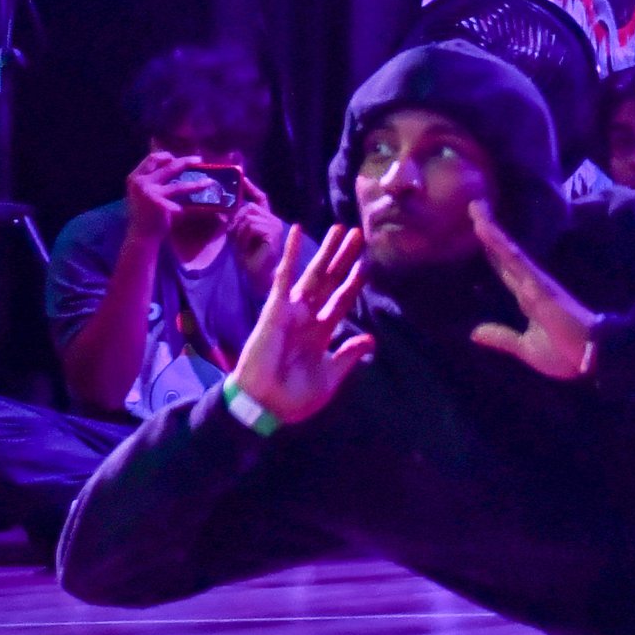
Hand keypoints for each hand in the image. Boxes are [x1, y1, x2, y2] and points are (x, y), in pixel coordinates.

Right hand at [123, 149, 201, 241]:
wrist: (141, 235)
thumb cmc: (144, 213)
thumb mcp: (142, 192)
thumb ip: (153, 178)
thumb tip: (175, 164)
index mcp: (135, 177)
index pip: (152, 158)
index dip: (167, 155)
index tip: (179, 157)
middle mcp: (140, 183)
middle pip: (169, 166)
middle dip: (186, 162)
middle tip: (200, 160)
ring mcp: (151, 194)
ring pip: (180, 186)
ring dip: (197, 184)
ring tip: (210, 182)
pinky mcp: (161, 206)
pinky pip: (182, 204)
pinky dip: (193, 206)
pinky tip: (205, 207)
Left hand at [225, 189, 291, 281]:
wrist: (258, 276)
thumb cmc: (248, 257)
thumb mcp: (238, 235)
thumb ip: (235, 221)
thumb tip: (224, 207)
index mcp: (266, 218)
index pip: (260, 197)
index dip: (250, 187)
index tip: (240, 176)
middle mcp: (273, 219)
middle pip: (249, 207)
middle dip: (237, 221)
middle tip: (235, 238)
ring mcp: (274, 226)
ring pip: (248, 216)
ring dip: (239, 231)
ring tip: (242, 245)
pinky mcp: (273, 233)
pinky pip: (251, 226)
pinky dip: (244, 237)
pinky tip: (247, 248)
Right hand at [228, 225, 374, 424]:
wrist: (264, 405)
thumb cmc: (293, 397)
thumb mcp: (329, 377)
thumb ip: (348, 356)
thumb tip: (370, 339)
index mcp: (320, 333)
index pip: (341, 301)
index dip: (353, 283)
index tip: (366, 264)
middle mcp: (307, 317)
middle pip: (330, 281)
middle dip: (344, 258)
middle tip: (357, 235)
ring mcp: (292, 310)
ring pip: (313, 273)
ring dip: (326, 251)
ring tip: (339, 229)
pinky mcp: (276, 308)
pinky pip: (284, 276)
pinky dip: (290, 254)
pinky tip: (296, 232)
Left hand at [468, 201, 599, 381]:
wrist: (593, 358)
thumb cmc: (566, 354)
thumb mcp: (526, 348)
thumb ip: (501, 337)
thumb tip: (474, 333)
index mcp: (527, 297)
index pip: (504, 268)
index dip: (490, 249)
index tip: (477, 228)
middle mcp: (530, 283)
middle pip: (503, 252)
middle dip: (487, 229)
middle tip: (473, 205)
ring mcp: (534, 281)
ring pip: (507, 250)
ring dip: (490, 228)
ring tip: (475, 206)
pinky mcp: (538, 284)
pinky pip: (515, 259)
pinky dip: (499, 243)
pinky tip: (485, 228)